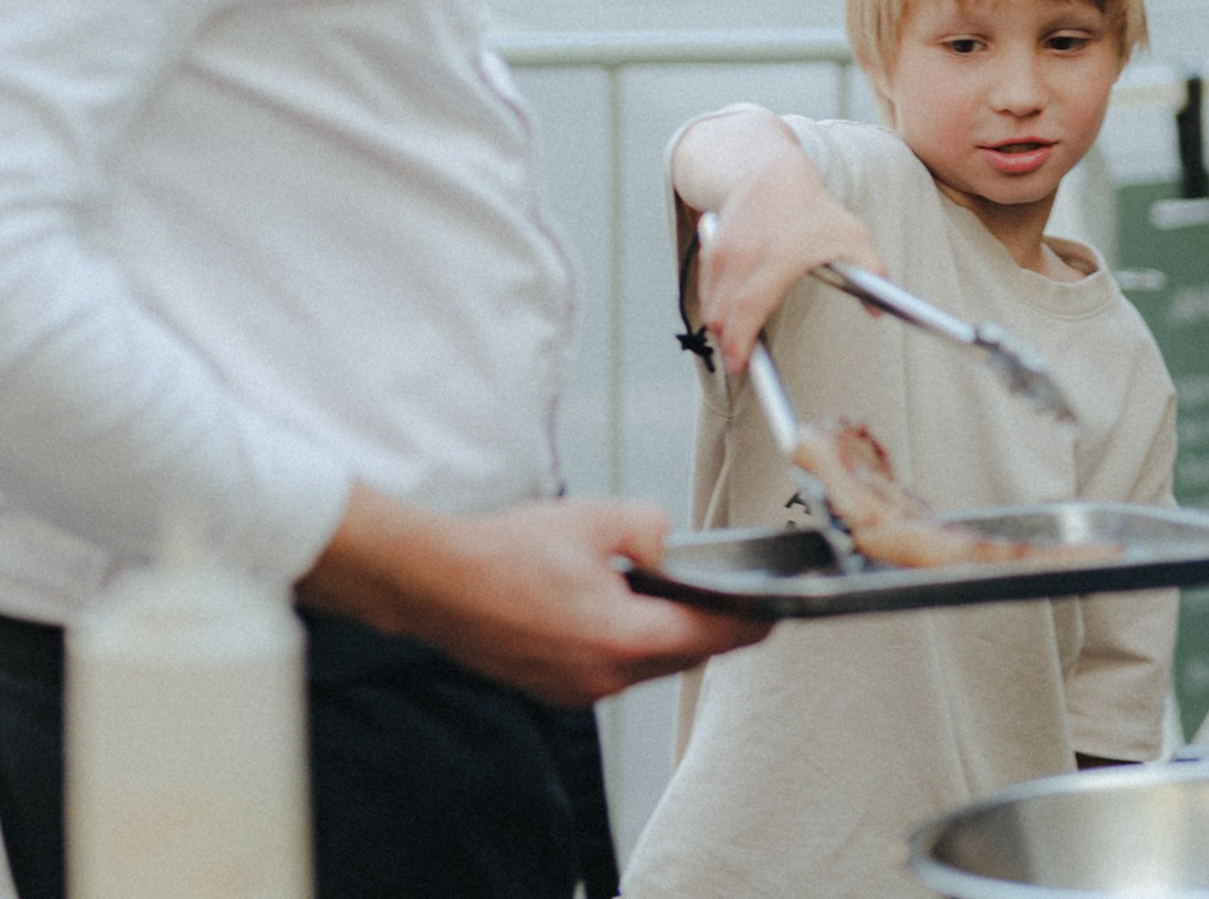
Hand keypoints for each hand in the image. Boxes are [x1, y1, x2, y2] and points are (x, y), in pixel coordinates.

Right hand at [300, 486, 769, 705]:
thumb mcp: (591, 518)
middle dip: (709, 628)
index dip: (750, 622)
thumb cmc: (503, 552)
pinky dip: (625, 643)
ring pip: (646, 665)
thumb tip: (666, 543)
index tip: (774, 613)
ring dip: (663, 635)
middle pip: (682, 656)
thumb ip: (647, 527)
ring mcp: (577, 690)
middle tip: (730, 599)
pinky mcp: (554, 688)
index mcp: (621, 636)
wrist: (433, 583)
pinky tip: (614, 609)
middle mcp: (604, 676)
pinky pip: (610, 670)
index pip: (711, 635)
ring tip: (666, 595)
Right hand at [675, 111, 880, 371]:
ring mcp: (722, 251)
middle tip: (742, 361)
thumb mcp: (851, 235)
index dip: (740, 342)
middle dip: (728, 344)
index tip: (741, 366)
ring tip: (738, 337)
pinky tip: (731, 311)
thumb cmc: (813, 208)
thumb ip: (871, 272)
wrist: (770, 173)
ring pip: (710, 305)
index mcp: (776, 256)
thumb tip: (877, 312)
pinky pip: (706, 290)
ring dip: (720, 326)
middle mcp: (742, 254)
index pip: (748, 307)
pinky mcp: (710, 250)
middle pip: (721, 314)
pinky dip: (715, 306)